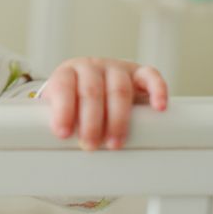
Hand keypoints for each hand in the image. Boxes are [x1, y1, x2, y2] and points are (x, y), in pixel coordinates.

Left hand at [41, 57, 167, 150]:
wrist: (87, 81)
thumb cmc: (72, 100)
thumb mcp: (58, 107)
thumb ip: (57, 119)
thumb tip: (53, 146)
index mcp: (67, 72)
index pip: (63, 87)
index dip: (63, 111)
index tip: (63, 133)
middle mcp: (91, 67)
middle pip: (91, 91)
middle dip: (90, 121)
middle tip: (90, 145)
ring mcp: (116, 68)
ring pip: (119, 89)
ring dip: (118, 118)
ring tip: (114, 143)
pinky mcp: (138, 72)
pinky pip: (150, 76)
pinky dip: (157, 90)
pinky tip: (158, 107)